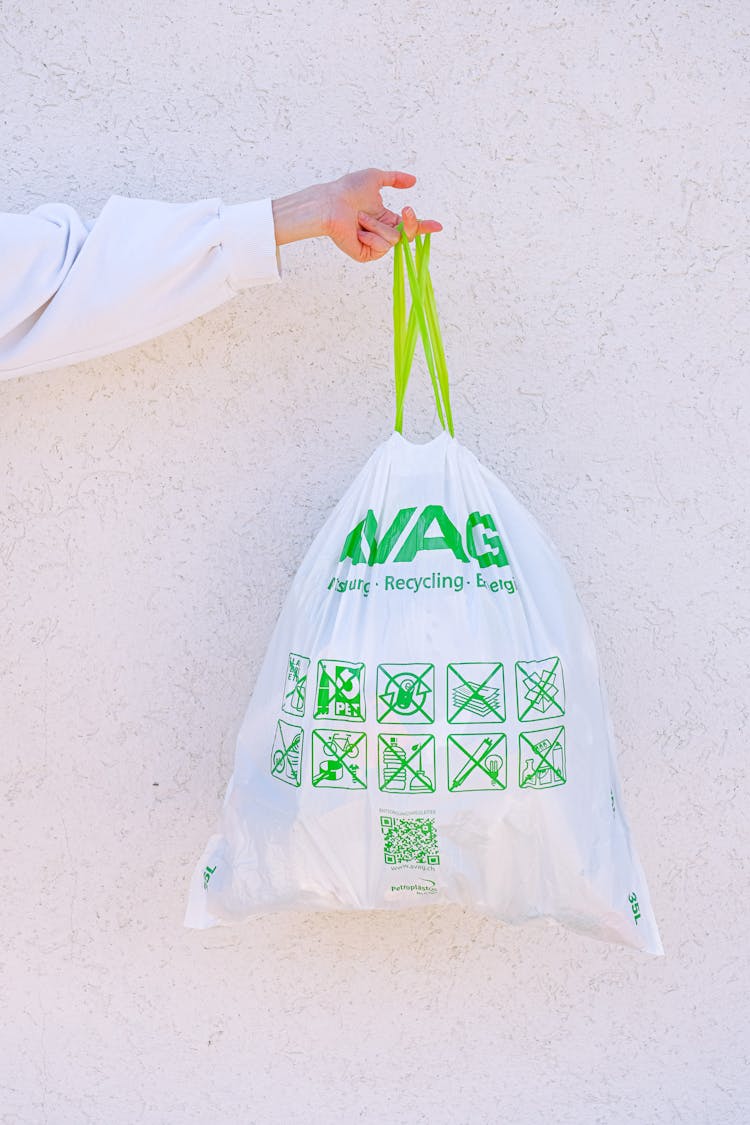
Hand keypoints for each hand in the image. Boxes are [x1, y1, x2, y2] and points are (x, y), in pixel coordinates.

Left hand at [271, 167, 442, 262]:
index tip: (437, 226)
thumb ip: (395, 178)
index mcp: (386, 218)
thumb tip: (413, 180)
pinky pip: (382, 247)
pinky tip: (357, 230)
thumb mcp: (375, 178)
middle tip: (407, 209)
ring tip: (359, 217)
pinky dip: (371, 236)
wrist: (330, 203)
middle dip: (411, 222)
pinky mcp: (366, 255)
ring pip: (394, 238)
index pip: (409, 225)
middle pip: (408, 235)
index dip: (423, 225)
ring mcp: (374, 246)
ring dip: (377, 224)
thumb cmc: (348, 189)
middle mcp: (382, 233)